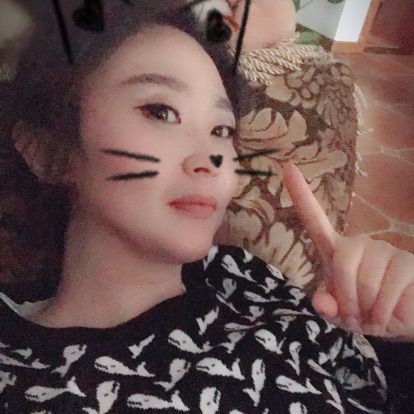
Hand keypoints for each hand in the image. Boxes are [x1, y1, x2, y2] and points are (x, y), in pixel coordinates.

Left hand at [282, 161, 413, 339]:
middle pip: (341, 260)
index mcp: (336, 251)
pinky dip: (384, 313)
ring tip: (373, 317)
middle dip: (346, 295)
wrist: (404, 320)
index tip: (286, 166)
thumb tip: (322, 302)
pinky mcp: (408, 263)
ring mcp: (385, 251)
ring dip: (367, 309)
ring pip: (366, 279)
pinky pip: (390, 287)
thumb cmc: (367, 312)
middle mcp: (359, 244)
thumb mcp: (342, 313)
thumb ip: (328, 306)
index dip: (300, 194)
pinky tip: (388, 319)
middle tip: (355, 316)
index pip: (314, 219)